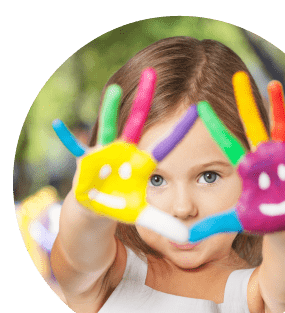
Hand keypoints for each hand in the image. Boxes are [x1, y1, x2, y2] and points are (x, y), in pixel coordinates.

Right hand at [53, 68, 197, 243]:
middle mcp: (126, 151)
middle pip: (137, 122)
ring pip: (109, 127)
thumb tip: (187, 240)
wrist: (98, 207)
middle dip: (144, 99)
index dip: (180, 130)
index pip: (166, 145)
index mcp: (142, 163)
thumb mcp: (144, 216)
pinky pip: (76, 148)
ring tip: (114, 91)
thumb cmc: (122, 206)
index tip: (199, 108)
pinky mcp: (87, 161)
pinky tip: (58, 125)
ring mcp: (106, 153)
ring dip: (109, 109)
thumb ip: (164, 225)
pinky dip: (67, 139)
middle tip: (153, 72)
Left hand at [189, 71, 284, 241]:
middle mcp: (262, 156)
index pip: (226, 143)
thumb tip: (185, 238)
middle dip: (245, 102)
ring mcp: (281, 156)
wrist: (281, 223)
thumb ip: (211, 225)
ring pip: (278, 127)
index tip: (200, 107)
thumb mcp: (234, 220)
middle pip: (251, 125)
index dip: (215, 126)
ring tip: (273, 84)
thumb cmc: (258, 218)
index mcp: (246, 167)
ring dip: (277, 106)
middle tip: (237, 77)